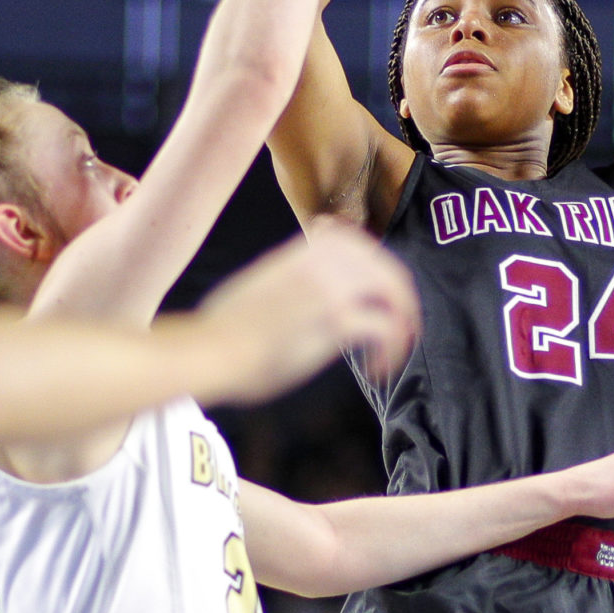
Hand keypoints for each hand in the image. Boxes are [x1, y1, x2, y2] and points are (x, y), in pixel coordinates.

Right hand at [198, 219, 419, 402]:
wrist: (210, 350)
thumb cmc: (221, 330)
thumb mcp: (255, 285)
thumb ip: (283, 277)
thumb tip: (293, 288)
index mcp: (300, 251)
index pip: (356, 243)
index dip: (376, 265)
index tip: (379, 293)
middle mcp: (321, 261)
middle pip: (384, 266)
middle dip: (400, 296)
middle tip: (402, 326)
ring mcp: (331, 287)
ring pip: (393, 291)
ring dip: (403, 320)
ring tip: (397, 347)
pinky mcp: (336, 320)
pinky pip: (385, 328)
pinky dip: (390, 350)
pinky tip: (377, 369)